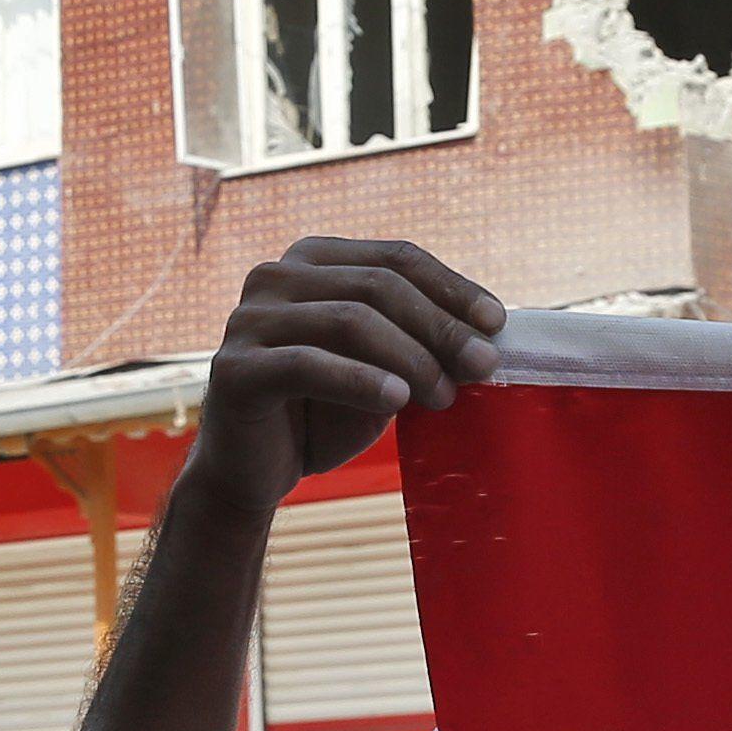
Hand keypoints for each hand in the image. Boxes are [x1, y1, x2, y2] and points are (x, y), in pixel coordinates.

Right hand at [180, 239, 504, 513]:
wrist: (254, 472)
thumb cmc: (323, 414)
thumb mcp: (381, 369)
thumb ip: (418, 342)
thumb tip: (488, 336)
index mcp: (312, 260)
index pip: (396, 258)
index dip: (452, 288)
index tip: (497, 324)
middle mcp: (275, 276)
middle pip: (377, 286)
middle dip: (439, 327)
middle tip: (483, 366)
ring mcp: (249, 319)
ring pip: (349, 320)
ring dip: (410, 357)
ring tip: (445, 395)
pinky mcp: (234, 368)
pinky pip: (308, 364)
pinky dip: (360, 380)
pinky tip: (398, 400)